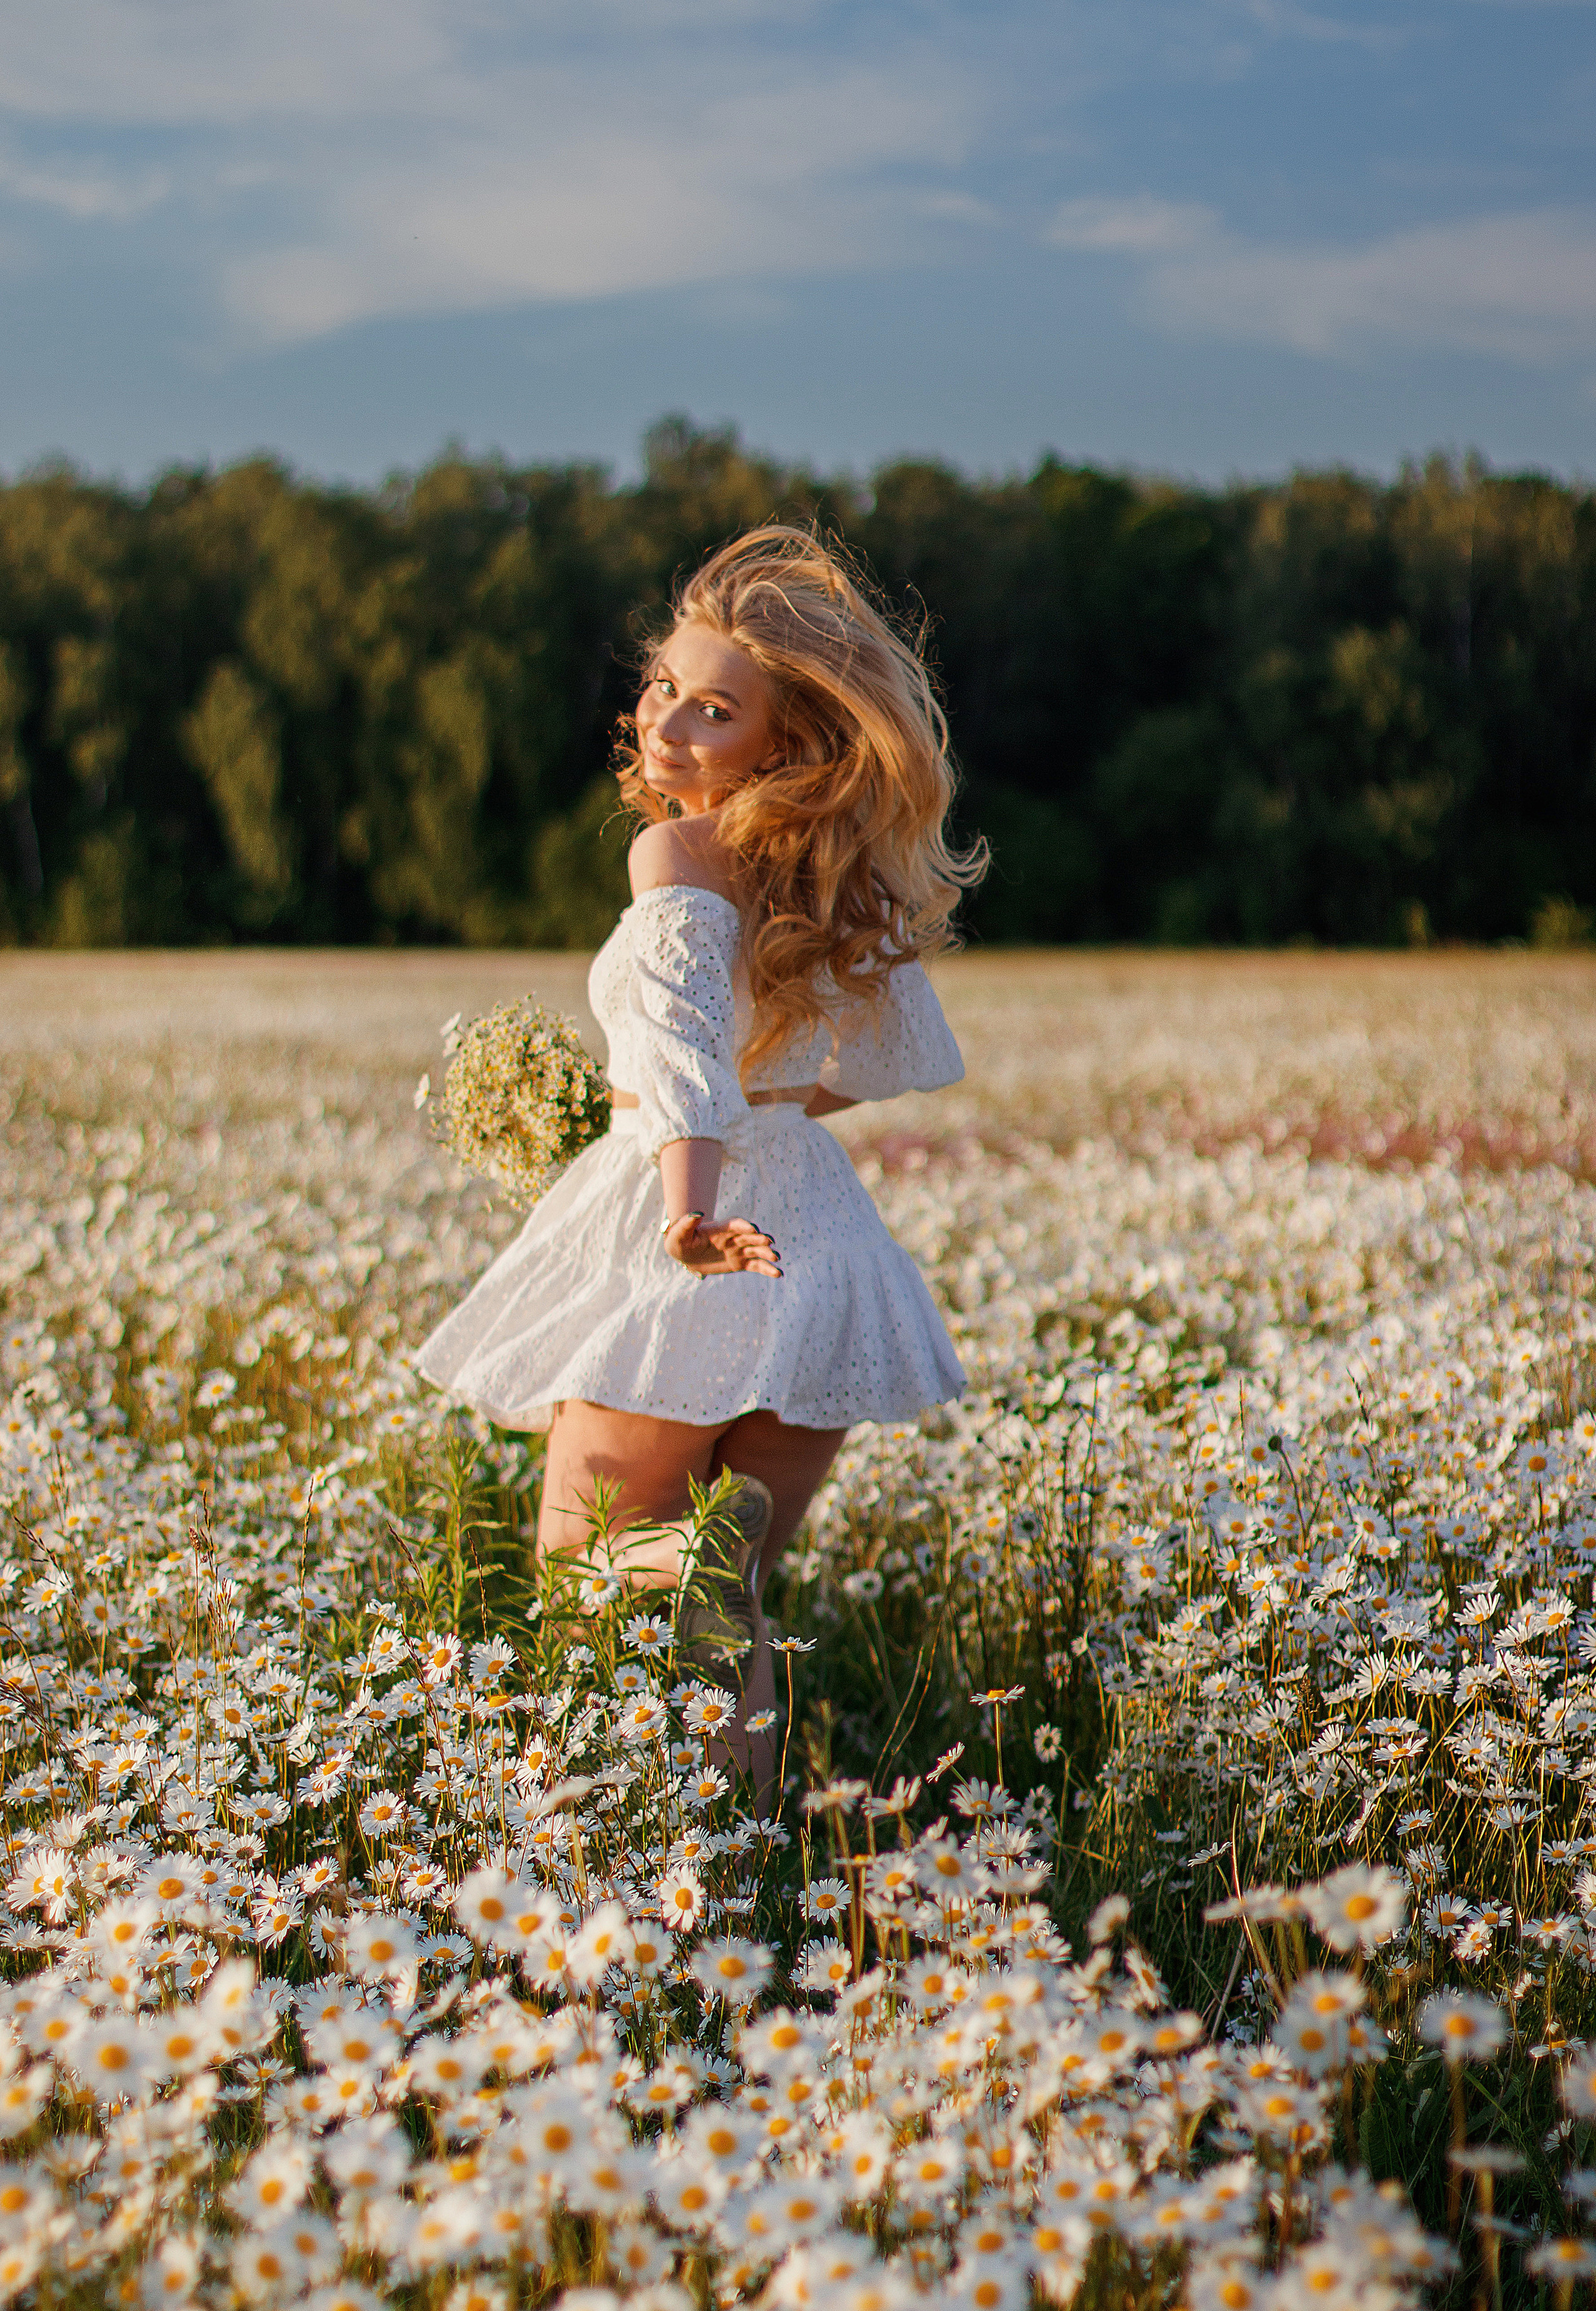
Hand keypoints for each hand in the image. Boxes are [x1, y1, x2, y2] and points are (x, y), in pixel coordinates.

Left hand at [663, 1213, 782, 1278]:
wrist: (685, 1255)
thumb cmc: (680, 1241)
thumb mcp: (678, 1233)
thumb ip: (687, 1224)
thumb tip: (697, 1213)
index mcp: (720, 1229)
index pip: (734, 1225)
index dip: (743, 1226)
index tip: (753, 1229)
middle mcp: (733, 1238)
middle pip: (749, 1237)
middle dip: (759, 1239)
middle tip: (769, 1242)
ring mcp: (738, 1250)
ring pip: (756, 1251)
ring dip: (766, 1254)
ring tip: (776, 1258)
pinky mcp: (740, 1263)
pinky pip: (756, 1266)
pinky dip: (767, 1269)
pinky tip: (778, 1274)